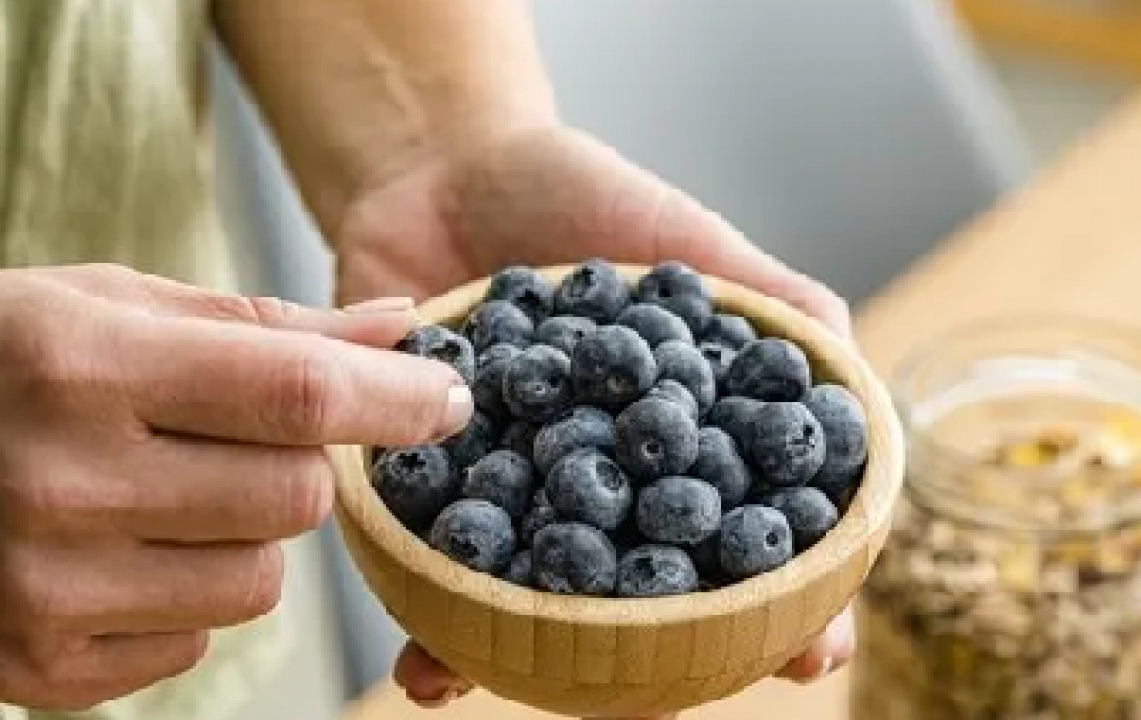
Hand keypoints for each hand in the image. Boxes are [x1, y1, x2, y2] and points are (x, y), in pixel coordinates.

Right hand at [0, 265, 470, 710]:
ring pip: (260, 580)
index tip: (449, 399)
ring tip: (168, 486)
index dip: (396, 402)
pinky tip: (118, 543)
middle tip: (244, 431)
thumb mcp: (114, 300)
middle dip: (303, 463)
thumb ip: (269, 325)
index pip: (295, 397)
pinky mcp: (33, 670)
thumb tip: (403, 332)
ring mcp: (41, 594)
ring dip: (248, 530)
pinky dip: (188, 589)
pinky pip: (197, 639)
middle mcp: (58, 486)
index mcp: (81, 366)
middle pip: (296, 501)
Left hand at [337, 126, 855, 716]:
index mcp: (675, 436)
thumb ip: (762, 294)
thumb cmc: (572, 195)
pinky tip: (428, 666)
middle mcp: (603, 477)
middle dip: (666, 659)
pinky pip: (434, 563)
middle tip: (675, 701)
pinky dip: (430, 616)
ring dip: (536, 665)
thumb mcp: (679, 236)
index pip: (748, 529)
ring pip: (538, 600)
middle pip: (647, 592)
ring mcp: (517, 488)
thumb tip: (844, 360)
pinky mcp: (432, 480)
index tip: (815, 648)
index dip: (789, 594)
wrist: (438, 167)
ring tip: (540, 701)